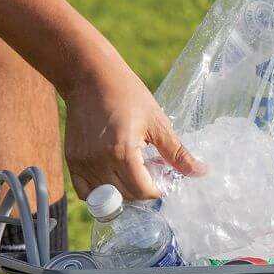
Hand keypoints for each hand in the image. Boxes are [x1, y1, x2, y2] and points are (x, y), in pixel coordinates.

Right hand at [64, 51, 203, 199]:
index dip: (157, 190)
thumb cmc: (127, 94)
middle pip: (125, 196)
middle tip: (149, 172)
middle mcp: (100, 162)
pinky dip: (101, 192)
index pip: (142, 191)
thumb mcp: (157, 122)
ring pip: (107, 197)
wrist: (90, 77)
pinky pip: (86, 192)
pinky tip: (113, 176)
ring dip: (123, 192)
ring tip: (132, 171)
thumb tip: (201, 172)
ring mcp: (83, 163)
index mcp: (122, 152)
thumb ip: (177, 153)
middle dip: (142, 190)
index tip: (162, 178)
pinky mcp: (72, 160)